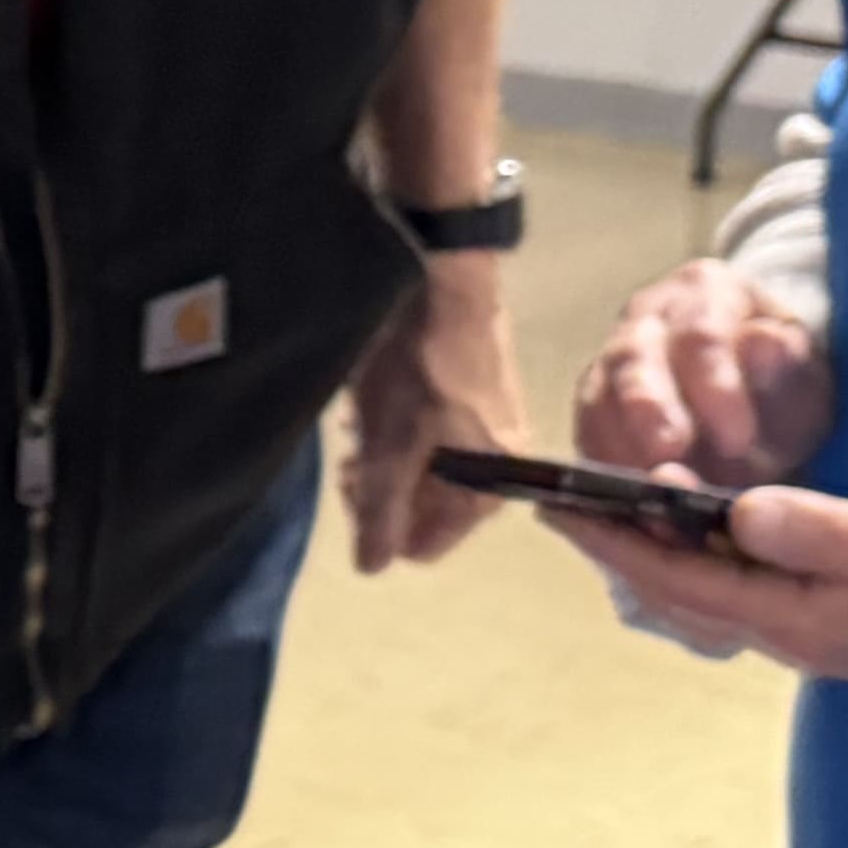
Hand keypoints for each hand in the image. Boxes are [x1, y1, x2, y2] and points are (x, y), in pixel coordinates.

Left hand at [337, 250, 525, 571]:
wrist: (440, 279)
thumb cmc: (418, 365)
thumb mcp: (388, 447)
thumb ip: (380, 513)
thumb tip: (373, 569)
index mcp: (486, 488)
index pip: (424, 545)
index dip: (380, 526)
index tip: (358, 483)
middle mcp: (494, 467)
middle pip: (418, 509)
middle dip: (377, 486)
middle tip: (354, 450)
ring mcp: (482, 432)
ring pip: (413, 471)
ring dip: (379, 454)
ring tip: (362, 415)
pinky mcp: (466, 400)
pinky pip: (419, 437)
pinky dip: (390, 426)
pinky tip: (373, 397)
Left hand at [551, 486, 847, 710]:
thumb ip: (817, 528)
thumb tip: (737, 510)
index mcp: (797, 620)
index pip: (678, 577)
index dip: (613, 539)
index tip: (556, 506)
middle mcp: (795, 633)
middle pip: (683, 588)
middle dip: (621, 546)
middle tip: (564, 502)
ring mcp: (818, 630)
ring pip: (715, 590)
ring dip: (663, 551)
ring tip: (618, 509)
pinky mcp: (843, 618)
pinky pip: (753, 587)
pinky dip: (714, 556)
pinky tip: (711, 530)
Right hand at [575, 259, 832, 488]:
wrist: (758, 405)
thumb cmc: (782, 386)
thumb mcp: (802, 373)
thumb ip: (786, 361)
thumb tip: (765, 343)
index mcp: (705, 292)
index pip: (702, 333)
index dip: (714, 385)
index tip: (739, 438)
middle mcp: (647, 318)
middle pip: (633, 357)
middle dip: (648, 409)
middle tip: (668, 453)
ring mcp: (611, 361)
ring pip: (597, 396)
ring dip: (619, 446)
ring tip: (647, 490)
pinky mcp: (593, 409)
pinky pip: (584, 434)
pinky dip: (602, 467)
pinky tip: (624, 500)